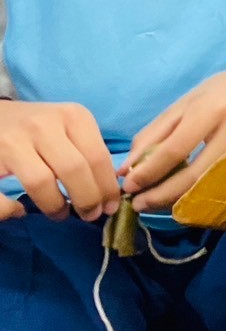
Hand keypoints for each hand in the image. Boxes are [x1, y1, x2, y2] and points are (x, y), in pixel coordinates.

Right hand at [0, 100, 116, 222]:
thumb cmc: (39, 126)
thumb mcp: (69, 125)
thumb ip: (87, 149)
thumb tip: (108, 191)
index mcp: (72, 115)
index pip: (98, 157)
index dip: (107, 188)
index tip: (110, 207)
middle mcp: (44, 125)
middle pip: (74, 170)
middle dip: (87, 199)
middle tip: (90, 215)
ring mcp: (15, 140)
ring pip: (41, 182)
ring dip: (55, 206)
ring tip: (60, 214)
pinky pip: (3, 195)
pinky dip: (10, 209)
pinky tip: (19, 210)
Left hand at [122, 61, 225, 212]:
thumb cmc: (221, 91)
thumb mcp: (184, 103)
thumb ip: (154, 135)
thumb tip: (126, 170)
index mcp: (210, 110)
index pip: (175, 149)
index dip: (149, 172)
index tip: (128, 186)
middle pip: (194, 175)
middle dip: (161, 195)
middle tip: (138, 204)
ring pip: (208, 185)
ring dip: (176, 200)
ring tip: (153, 203)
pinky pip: (220, 185)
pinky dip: (195, 194)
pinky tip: (179, 197)